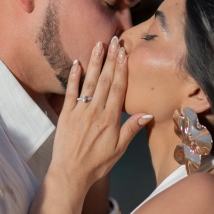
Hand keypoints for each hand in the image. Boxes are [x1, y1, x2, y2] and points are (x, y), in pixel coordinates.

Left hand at [50, 36, 151, 195]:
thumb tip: (148, 113)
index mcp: (110, 119)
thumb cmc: (97, 163)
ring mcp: (79, 111)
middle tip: (115, 41)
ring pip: (88, 82)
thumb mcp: (119, 149)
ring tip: (99, 45)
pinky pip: (70, 92)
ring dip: (94, 62)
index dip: (122, 69)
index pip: (117, 88)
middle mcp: (95, 111)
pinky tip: (77, 63)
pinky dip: (73, 77)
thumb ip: (131, 128)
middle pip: (104, 81)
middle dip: (111, 60)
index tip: (125, 53)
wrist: (70, 173)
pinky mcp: (65, 114)